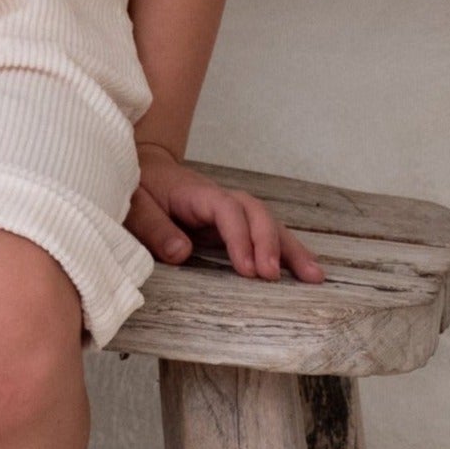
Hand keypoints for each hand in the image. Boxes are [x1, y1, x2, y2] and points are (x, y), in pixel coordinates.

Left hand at [126, 141, 326, 282]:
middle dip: (269, 243)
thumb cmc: (139, 189)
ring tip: (314, 277)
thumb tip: (181, 253)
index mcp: (197, 194)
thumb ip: (154, 228)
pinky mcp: (232, 226)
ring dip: (290, 249)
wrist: (144, 171)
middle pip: (256, 213)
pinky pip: (263, 236)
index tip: (247, 269)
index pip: (226, 210)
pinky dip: (284, 252)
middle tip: (273, 276)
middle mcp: (221, 200)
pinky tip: (303, 272)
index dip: (239, 238)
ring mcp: (230, 212)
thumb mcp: (135, 206)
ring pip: (267, 224)